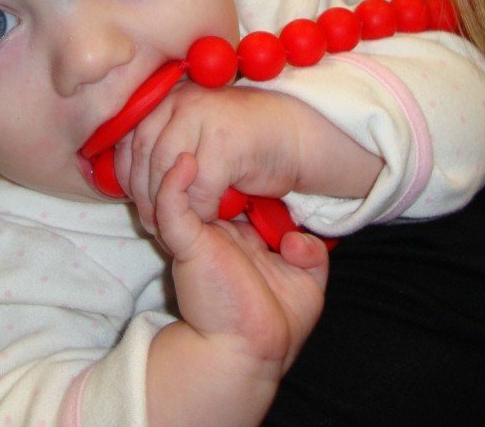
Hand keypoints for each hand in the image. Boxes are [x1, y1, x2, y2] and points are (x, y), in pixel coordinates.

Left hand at [116, 82, 304, 233]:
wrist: (295, 135)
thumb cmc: (242, 141)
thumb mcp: (195, 133)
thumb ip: (165, 143)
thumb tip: (124, 178)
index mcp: (170, 95)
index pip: (130, 136)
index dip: (125, 174)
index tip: (135, 203)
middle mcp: (182, 99)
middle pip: (143, 153)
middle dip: (144, 195)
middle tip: (153, 223)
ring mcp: (204, 116)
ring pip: (166, 170)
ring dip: (169, 206)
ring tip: (178, 224)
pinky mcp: (225, 141)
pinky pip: (199, 186)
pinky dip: (200, 209)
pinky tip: (208, 218)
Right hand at [156, 152, 328, 371]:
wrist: (251, 354)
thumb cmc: (275, 323)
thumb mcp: (307, 285)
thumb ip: (311, 256)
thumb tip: (299, 236)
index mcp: (236, 232)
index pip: (224, 189)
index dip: (225, 167)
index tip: (237, 144)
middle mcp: (212, 228)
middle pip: (196, 183)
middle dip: (191, 156)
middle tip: (195, 130)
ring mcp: (196, 234)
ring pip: (174, 188)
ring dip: (173, 162)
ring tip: (182, 136)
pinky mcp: (187, 244)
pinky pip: (173, 208)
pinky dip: (173, 184)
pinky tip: (184, 163)